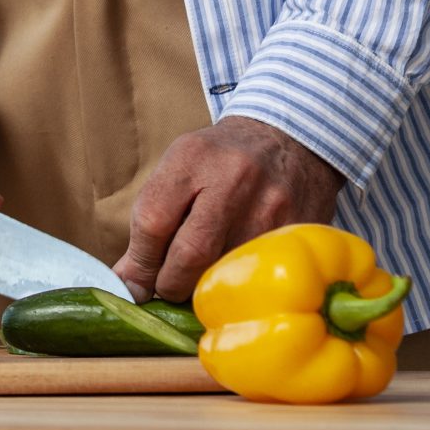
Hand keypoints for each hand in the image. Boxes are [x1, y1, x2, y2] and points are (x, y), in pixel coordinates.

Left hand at [115, 115, 344, 302]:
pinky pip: (261, 276)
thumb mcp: (180, 169)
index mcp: (193, 158)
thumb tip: (130, 283)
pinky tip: (234, 281)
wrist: (286, 139)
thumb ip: (152, 219)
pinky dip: (240, 288)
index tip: (134, 284)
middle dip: (170, 284)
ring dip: (205, 290)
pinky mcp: (299, 233)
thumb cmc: (220, 161)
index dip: (140, 263)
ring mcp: (272, 208)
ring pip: (227, 273)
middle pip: (191, 254)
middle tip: (167, 288)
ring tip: (200, 281)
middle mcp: (234, 180)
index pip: (153, 221)